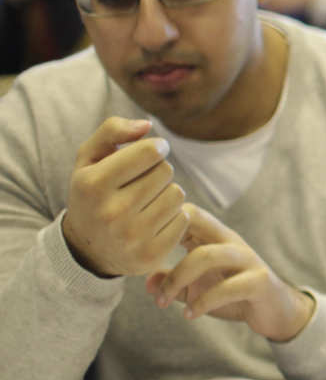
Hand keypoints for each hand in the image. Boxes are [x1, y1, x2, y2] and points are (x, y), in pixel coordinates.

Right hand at [61, 118, 188, 276]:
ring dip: (167, 193)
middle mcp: (111, 212)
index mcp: (93, 184)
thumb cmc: (93, 194)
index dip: (157, 147)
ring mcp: (132, 237)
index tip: (152, 153)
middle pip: (166, 172)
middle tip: (142, 182)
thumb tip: (147, 124)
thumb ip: (112, 131)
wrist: (88, 249)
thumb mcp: (88, 159)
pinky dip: (173, 216)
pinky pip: (182, 218)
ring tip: (147, 201)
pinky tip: (153, 220)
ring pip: (177, 194)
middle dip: (158, 171)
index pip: (150, 152)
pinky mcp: (151, 254)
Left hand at [145, 204, 316, 341]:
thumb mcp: (198, 288)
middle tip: (146, 277)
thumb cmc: (234, 295)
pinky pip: (227, 288)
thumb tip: (145, 282)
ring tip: (162, 302)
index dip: (160, 222)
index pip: (187, 211)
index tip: (139, 247)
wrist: (276, 312)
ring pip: (207, 255)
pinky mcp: (260, 281)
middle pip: (193, 222)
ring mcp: (248, 259)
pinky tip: (190, 315)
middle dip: (162, 248)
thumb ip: (173, 283)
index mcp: (215, 237)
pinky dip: (203, 303)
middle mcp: (231, 241)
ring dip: (178, 279)